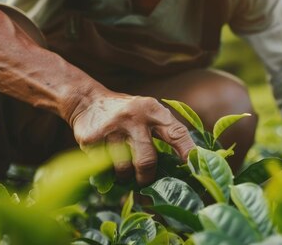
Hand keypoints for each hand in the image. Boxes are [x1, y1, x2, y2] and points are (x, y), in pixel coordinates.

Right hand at [69, 93, 194, 184]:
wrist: (87, 101)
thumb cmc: (128, 113)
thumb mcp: (149, 111)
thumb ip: (166, 131)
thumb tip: (188, 163)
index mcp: (153, 111)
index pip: (177, 133)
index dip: (188, 152)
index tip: (194, 168)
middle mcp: (135, 118)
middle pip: (147, 161)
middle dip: (147, 177)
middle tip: (145, 180)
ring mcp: (112, 128)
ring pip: (124, 168)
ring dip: (125, 175)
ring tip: (124, 168)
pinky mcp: (92, 139)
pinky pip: (104, 167)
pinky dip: (107, 169)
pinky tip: (105, 157)